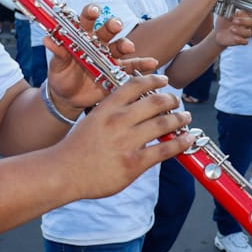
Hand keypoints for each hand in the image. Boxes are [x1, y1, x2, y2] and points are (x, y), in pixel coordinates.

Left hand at [44, 4, 159, 112]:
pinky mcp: (117, 72)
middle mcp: (98, 44)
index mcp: (81, 37)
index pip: (86, 20)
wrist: (67, 97)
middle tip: (115, 25)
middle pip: (107, 30)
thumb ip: (57, 53)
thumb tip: (48, 39)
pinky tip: (151, 63)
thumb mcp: (57, 66)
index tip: (93, 10)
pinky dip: (142, 64)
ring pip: (120, 46)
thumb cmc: (61, 76)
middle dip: (112, 26)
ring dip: (125, 44)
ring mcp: (109, 58)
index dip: (90, 13)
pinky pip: (131, 67)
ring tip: (128, 47)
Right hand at [54, 74, 192, 199]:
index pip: (136, 84)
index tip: (164, 79)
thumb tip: (133, 106)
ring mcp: (128, 141)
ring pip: (164, 123)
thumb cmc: (76, 148)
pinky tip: (187, 139)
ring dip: (180, 118)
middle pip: (155, 101)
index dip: (154, 79)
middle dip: (171, 99)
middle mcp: (119, 120)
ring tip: (185, 117)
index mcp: (108, 107)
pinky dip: (180, 142)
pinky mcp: (134, 162)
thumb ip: (111, 111)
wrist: (64, 172)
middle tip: (176, 101)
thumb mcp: (91, 119)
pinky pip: (165, 149)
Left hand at [214, 9, 251, 46]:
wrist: (218, 33)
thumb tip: (232, 10)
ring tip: (232, 29)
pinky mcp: (240, 41)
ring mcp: (243, 33)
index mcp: (241, 16)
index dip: (245, 13)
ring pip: (248, 32)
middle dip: (244, 21)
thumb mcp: (223, 15)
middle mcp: (244, 24)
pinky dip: (241, 40)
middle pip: (251, 22)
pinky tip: (235, 38)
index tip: (238, 13)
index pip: (248, 13)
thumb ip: (228, 12)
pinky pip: (245, 42)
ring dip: (241, 31)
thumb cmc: (222, 22)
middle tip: (234, 21)